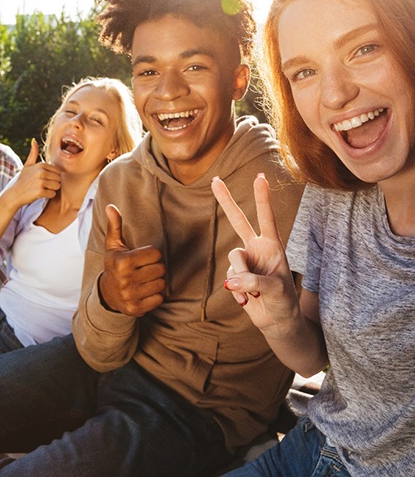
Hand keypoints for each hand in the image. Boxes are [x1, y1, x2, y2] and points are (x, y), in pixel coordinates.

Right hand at [5, 139, 60, 208]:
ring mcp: (40, 182)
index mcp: (41, 165)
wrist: (15, 194)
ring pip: (57, 186)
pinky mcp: (40, 191)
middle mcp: (41, 172)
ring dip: (51, 190)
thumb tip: (34, 140)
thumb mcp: (27, 165)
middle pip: (59, 179)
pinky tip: (40, 194)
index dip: (52, 177)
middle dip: (53, 183)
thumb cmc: (23, 180)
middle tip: (42, 185)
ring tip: (42, 189)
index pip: (57, 171)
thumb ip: (33, 153)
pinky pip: (52, 194)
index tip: (43, 179)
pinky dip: (48, 196)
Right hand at [99, 204, 165, 316]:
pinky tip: (145, 292)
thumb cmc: (115, 265)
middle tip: (145, 269)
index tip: (142, 258)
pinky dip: (156, 296)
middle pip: (161, 269)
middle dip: (156, 268)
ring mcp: (131, 296)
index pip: (156, 254)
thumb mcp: (114, 246)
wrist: (107, 294)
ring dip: (157, 281)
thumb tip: (110, 206)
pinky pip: (160, 299)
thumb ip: (115, 226)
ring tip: (145, 280)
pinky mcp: (136, 309)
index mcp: (123, 262)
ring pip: (162, 284)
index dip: (151, 254)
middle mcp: (126, 280)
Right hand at [211, 174, 298, 332]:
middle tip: (215, 179)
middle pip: (238, 220)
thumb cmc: (284, 302)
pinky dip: (236, 292)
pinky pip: (228, 278)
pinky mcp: (235, 276)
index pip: (266, 218)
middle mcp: (256, 249)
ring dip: (241, 278)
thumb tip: (230, 281)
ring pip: (233, 259)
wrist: (277, 322)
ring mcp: (244, 262)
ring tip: (254, 293)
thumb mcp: (276, 290)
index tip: (260, 177)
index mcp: (272, 246)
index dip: (262, 198)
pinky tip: (246, 301)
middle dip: (226, 200)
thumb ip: (254, 281)